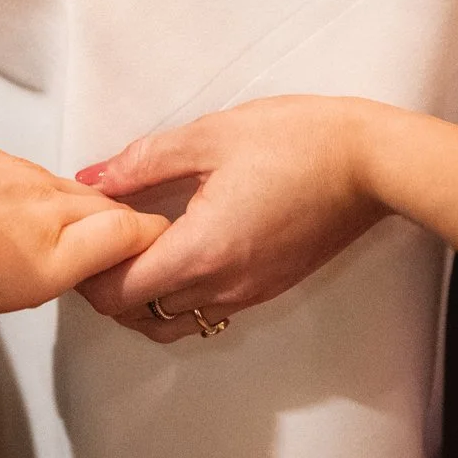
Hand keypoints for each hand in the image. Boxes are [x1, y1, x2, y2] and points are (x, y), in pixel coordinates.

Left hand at [0, 140, 169, 316]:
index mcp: (59, 235)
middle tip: (121, 233)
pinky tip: (5, 205)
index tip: (155, 238)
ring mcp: (5, 171)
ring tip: (56, 226)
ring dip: (66, 201)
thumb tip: (105, 251)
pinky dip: (23, 187)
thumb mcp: (32, 286)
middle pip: (92, 200)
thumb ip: (77, 260)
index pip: (121, 227)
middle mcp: (40, 196)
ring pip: (53, 184)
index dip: (145, 233)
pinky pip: (14, 169)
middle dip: (112, 214)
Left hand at [74, 97, 389, 342]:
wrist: (372, 163)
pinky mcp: (268, 288)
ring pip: (172, 321)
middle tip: (103, 240)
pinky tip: (179, 252)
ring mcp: (248, 293)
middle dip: (108, 285)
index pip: (118, 293)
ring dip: (143, 297)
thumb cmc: (301, 142)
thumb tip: (94, 180)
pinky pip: (207, 310)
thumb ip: (142, 162)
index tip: (86, 234)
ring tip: (138, 250)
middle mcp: (222, 286)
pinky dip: (179, 295)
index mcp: (201, 251)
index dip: (89, 270)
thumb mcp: (211, 136)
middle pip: (139, 315)